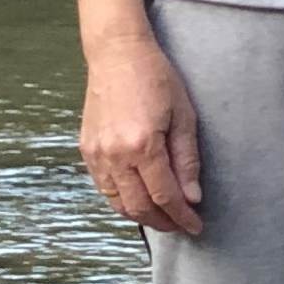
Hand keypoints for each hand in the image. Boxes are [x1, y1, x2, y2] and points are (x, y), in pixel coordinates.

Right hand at [81, 32, 202, 234]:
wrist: (116, 56)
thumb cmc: (156, 78)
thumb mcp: (184, 116)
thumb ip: (187, 159)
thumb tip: (192, 197)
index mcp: (143, 146)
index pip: (164, 195)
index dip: (181, 215)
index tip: (196, 226)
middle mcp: (115, 156)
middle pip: (138, 207)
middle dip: (162, 222)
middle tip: (180, 225)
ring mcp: (97, 156)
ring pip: (118, 203)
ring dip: (141, 215)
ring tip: (161, 216)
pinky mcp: (87, 152)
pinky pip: (104, 188)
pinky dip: (122, 201)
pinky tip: (138, 198)